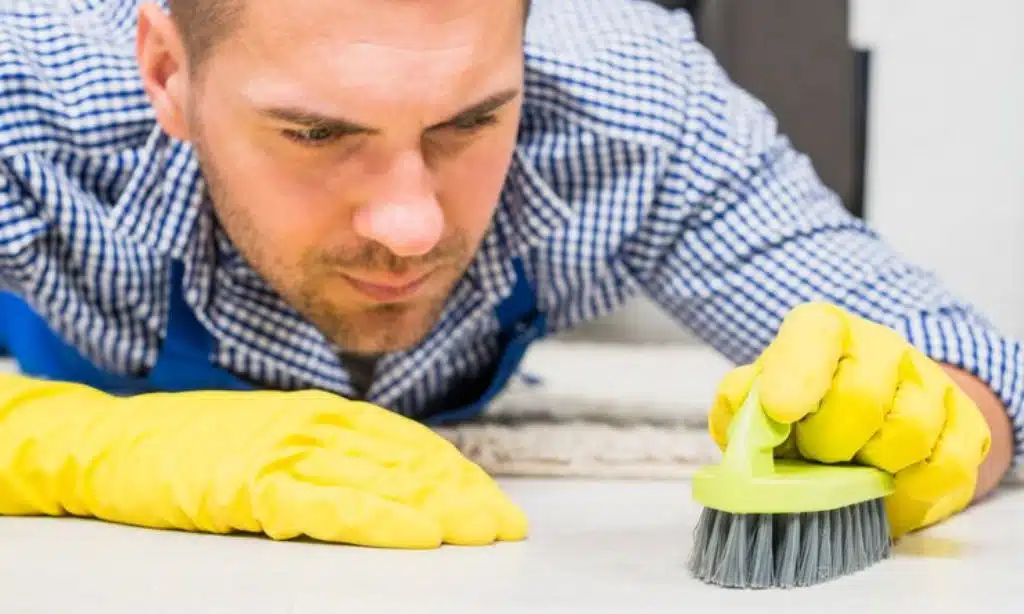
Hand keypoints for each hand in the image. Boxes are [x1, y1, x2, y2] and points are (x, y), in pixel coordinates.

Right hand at [0, 375, 526, 547]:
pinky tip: (417, 535)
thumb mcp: (278, 435)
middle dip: (463, 496)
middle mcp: (318, 426)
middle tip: (505, 524)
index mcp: (327, 413)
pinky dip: (380, 520)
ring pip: (383, 480)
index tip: (494, 503)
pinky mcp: (257, 483)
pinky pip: (332, 504)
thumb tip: (397, 478)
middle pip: (409, 463)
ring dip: (439, 508)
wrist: (118, 442)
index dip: (458, 476)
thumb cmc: (198, 446)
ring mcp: (289, 451)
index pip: (412, 445)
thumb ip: (334, 451)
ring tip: (480, 532)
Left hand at [708, 302, 991, 537]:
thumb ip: (741, 407)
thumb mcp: (755, 401)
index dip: (797, 373)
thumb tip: (747, 430)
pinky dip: (912, 493)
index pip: (814, 334)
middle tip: (815, 456)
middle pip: (861, 397)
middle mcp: (879, 346)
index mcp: (820, 332)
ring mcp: (928, 382)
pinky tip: (887, 489)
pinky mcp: (965, 424)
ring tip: (851, 470)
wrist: (860, 422)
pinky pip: (947, 466)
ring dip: (871, 468)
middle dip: (828, 443)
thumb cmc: (797, 410)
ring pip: (909, 432)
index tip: (781, 410)